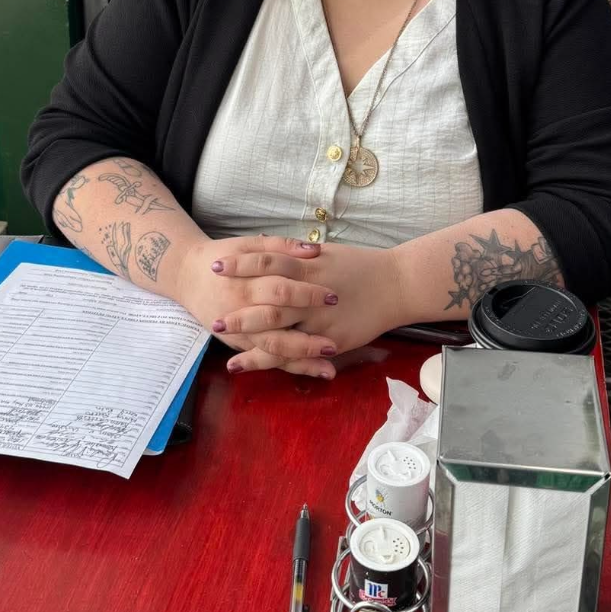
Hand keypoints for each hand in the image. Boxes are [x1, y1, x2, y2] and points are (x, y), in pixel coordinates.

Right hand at [176, 235, 340, 371]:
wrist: (186, 275)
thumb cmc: (224, 255)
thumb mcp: (248, 244)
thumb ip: (281, 246)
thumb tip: (315, 250)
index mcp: (246, 281)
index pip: (281, 290)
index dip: (307, 294)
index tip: (334, 298)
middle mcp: (241, 310)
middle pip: (277, 326)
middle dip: (306, 337)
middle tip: (335, 342)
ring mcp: (238, 331)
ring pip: (271, 350)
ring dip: (300, 360)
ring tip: (329, 367)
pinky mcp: (238, 343)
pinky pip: (265, 358)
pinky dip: (288, 366)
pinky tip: (312, 371)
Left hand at [215, 244, 407, 375]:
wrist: (397, 284)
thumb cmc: (362, 266)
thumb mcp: (328, 254)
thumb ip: (299, 255)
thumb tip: (270, 247)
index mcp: (310, 267)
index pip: (267, 261)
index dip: (240, 264)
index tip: (215, 266)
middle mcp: (312, 294)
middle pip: (267, 302)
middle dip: (239, 310)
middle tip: (212, 316)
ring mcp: (321, 321)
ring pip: (278, 332)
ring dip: (247, 339)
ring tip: (222, 341)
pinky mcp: (330, 341)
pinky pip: (295, 353)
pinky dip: (270, 359)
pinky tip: (248, 364)